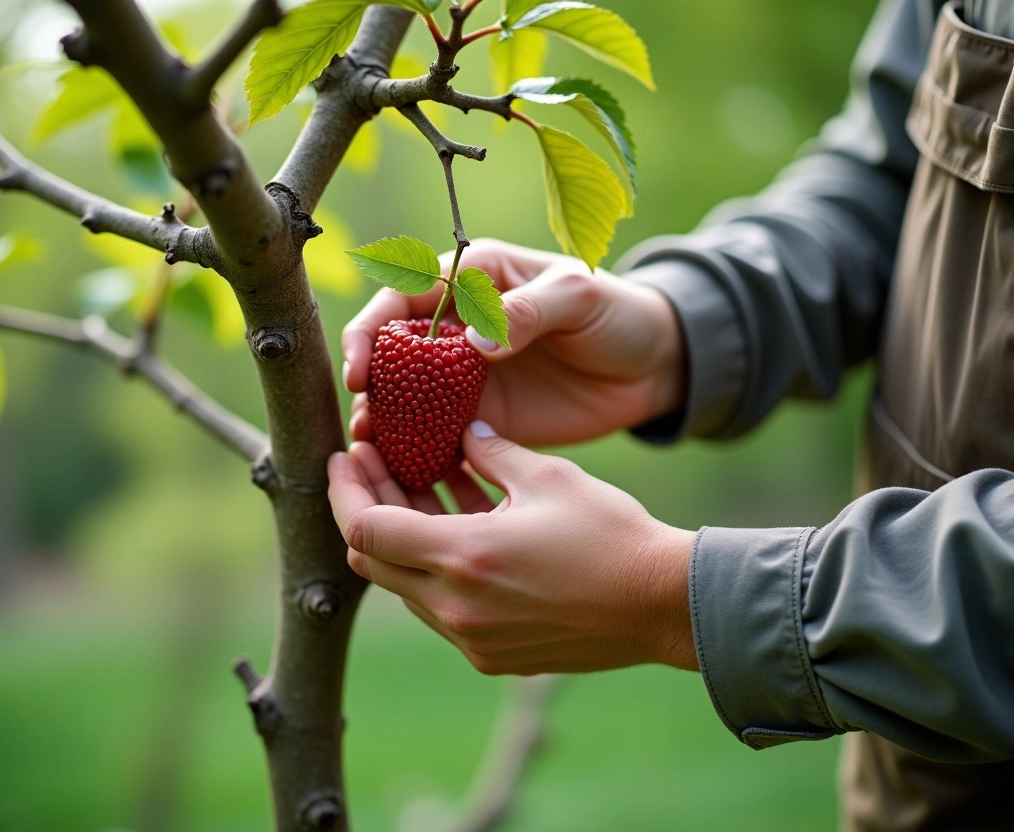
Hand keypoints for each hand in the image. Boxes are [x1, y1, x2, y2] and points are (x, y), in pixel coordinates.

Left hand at [328, 421, 698, 674]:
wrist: (662, 606)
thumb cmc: (611, 535)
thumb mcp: (546, 476)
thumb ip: (490, 454)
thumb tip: (461, 435)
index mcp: (463, 559)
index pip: (366, 528)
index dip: (345, 488)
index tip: (345, 455)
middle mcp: (457, 609)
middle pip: (373, 561)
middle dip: (365, 507)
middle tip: (372, 463)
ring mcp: (472, 640)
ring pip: (405, 587)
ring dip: (401, 538)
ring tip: (413, 484)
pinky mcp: (492, 655)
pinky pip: (441, 608)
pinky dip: (435, 568)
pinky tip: (455, 526)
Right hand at [342, 239, 687, 446]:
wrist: (651, 367)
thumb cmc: (615, 312)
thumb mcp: (578, 296)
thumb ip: (528, 310)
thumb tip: (476, 342)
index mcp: (472, 281)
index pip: (402, 298)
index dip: (371, 332)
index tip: (363, 371)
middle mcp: (456, 328)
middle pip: (390, 354)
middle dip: (368, 387)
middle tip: (365, 425)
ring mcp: (464, 378)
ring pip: (405, 399)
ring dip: (386, 424)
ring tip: (376, 454)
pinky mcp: (481, 419)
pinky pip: (436, 435)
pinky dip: (418, 452)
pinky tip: (407, 474)